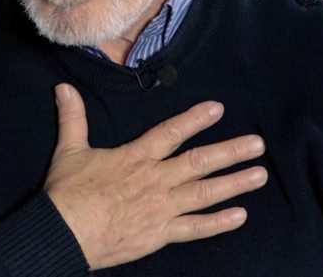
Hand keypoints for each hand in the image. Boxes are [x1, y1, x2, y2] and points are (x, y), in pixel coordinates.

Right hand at [44, 83, 267, 269]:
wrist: (63, 233)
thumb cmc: (67, 192)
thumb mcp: (70, 149)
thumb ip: (73, 117)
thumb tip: (63, 88)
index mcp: (136, 157)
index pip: (171, 132)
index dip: (195, 119)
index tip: (218, 109)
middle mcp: (155, 179)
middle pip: (200, 162)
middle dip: (231, 151)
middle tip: (258, 144)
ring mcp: (161, 208)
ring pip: (204, 193)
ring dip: (234, 183)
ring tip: (259, 175)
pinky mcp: (159, 234)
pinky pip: (194, 228)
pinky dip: (218, 223)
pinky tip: (239, 215)